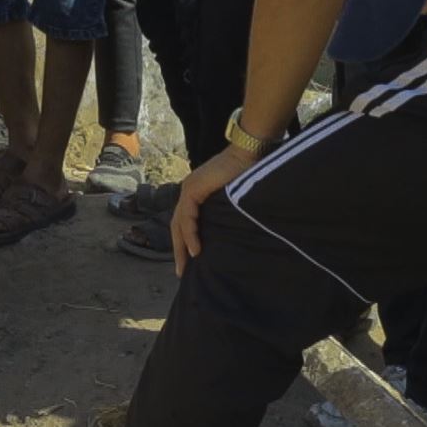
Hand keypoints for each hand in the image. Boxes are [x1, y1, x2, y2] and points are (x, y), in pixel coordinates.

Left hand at [171, 144, 256, 276]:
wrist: (249, 153)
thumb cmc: (248, 174)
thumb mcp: (234, 200)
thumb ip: (227, 214)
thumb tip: (236, 236)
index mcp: (196, 194)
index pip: (185, 222)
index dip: (185, 242)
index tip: (189, 262)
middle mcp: (189, 192)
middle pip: (177, 226)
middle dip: (179, 250)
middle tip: (182, 272)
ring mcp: (189, 190)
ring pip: (179, 224)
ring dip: (182, 246)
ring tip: (187, 266)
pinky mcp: (193, 190)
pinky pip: (187, 217)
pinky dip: (190, 234)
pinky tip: (196, 250)